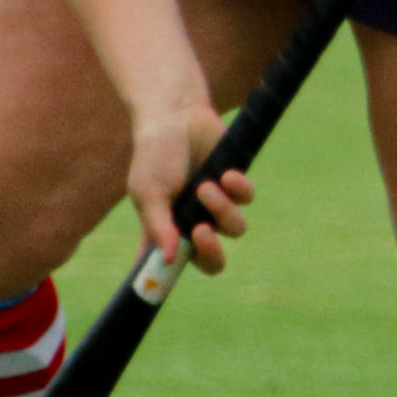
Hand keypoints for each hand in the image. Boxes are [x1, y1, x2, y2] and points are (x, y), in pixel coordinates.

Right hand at [126, 100, 254, 275]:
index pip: (168, 269)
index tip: (165, 278)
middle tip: (203, 233)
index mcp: (167, 231)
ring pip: (235, 229)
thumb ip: (159, 226)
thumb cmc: (155, 154)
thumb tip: (170, 259)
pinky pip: (247, 199)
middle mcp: (193, 224)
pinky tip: (225, 174)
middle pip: (213, 262)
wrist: (176, 114)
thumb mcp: (149, 191)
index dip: (167, 282)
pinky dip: (238, 189)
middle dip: (213, 255)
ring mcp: (216, 206)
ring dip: (222, 209)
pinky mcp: (235, 184)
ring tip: (206, 186)